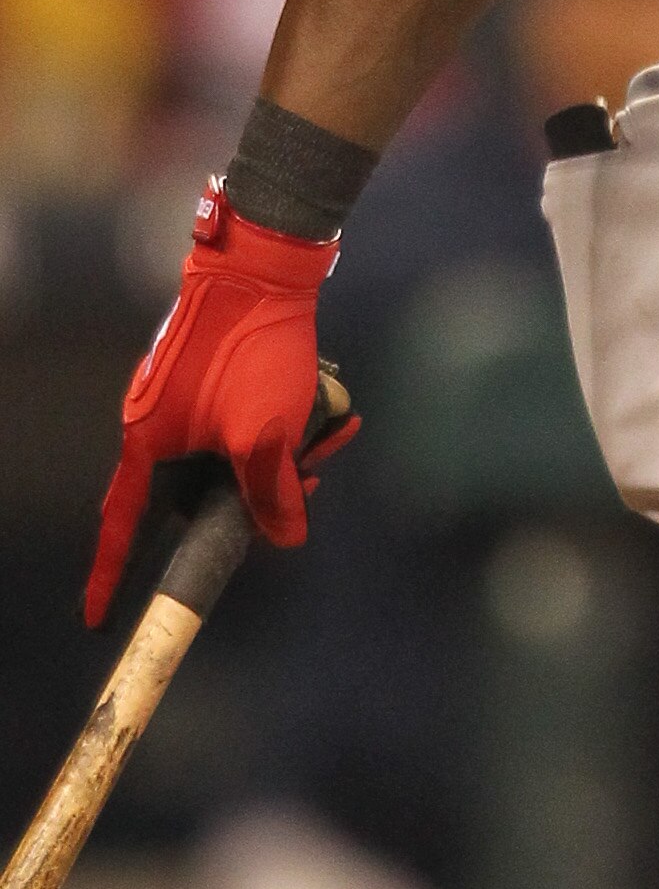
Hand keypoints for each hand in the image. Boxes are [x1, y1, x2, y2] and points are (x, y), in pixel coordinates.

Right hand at [86, 186, 357, 625]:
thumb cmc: (252, 351)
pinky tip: (332, 415)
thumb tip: (284, 537)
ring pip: (230, 459)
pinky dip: (283, 431)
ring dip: (279, 460)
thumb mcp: (267, 436)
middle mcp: (155, 427)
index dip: (111, 576)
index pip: (123, 526)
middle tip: (306, 482)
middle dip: (254, 498)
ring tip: (328, 437)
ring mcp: (182, 403)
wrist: (262, 268)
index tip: (96, 620)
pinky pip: (244, 426)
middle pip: (197, 494)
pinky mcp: (211, 383)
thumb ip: (272, 496)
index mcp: (148, 445)